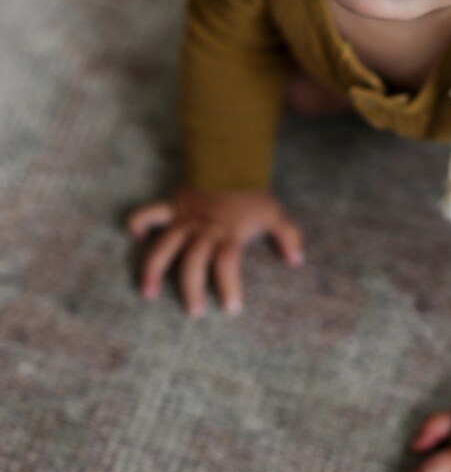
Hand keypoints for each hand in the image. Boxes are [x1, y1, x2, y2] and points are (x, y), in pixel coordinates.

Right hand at [126, 186, 303, 314]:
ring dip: (154, 268)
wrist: (232, 160)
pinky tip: (132, 234)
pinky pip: (152, 211)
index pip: (227, 264)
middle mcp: (205, 230)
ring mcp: (186, 219)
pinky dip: (140, 220)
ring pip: (166, 246)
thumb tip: (297, 260)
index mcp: (229, 234)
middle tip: (193, 310)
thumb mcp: (274, 213)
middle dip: (191, 288)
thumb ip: (287, 236)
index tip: (231, 309)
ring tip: (148, 292)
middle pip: (194, 262)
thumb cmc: (253, 193)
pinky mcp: (173, 206)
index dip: (228, 287)